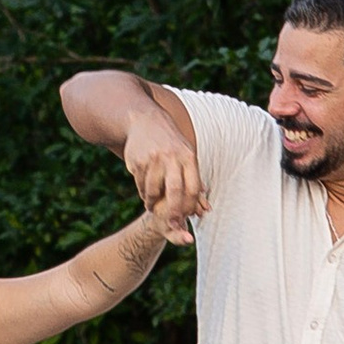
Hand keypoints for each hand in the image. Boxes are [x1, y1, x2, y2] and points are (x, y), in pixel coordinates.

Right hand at [122, 106, 205, 243]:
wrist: (144, 120)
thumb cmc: (171, 143)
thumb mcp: (186, 154)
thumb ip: (194, 179)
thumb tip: (205, 206)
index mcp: (188, 157)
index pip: (193, 188)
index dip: (190, 206)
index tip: (186, 217)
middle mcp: (172, 157)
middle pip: (175, 191)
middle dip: (174, 212)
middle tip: (171, 223)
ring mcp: (153, 158)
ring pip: (153, 190)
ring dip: (152, 202)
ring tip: (152, 206)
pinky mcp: (137, 161)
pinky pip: (140, 184)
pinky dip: (142, 191)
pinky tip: (144, 190)